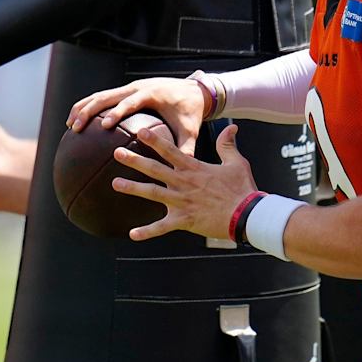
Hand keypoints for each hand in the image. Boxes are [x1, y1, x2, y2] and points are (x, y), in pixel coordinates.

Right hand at [66, 77, 205, 154]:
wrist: (194, 90)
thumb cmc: (191, 111)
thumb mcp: (191, 129)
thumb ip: (187, 146)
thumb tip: (183, 166)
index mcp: (151, 93)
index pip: (130, 101)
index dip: (117, 112)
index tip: (104, 126)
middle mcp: (137, 87)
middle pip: (107, 95)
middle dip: (89, 110)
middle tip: (75, 128)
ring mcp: (130, 87)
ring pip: (100, 94)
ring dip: (83, 108)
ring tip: (69, 126)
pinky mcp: (127, 90)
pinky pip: (104, 97)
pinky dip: (89, 107)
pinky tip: (79, 122)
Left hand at [111, 123, 258, 241]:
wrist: (246, 214)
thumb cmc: (242, 188)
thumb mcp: (236, 163)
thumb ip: (227, 145)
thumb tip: (231, 126)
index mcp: (194, 168)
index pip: (170, 150)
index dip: (155, 141)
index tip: (139, 131)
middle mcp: (183, 183)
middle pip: (154, 169)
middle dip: (134, 160)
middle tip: (117, 153)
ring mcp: (181, 202)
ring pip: (152, 194)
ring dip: (133, 188)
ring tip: (115, 184)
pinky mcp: (183, 220)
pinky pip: (161, 227)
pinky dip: (147, 231)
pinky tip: (132, 234)